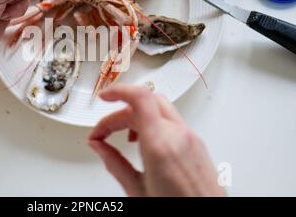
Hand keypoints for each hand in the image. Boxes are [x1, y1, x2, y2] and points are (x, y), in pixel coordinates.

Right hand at [89, 84, 224, 196]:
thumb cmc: (179, 209)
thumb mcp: (137, 191)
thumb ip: (114, 163)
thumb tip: (99, 146)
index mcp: (160, 144)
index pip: (139, 97)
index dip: (118, 90)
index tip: (104, 97)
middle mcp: (178, 134)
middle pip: (143, 103)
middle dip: (118, 114)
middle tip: (103, 134)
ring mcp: (190, 136)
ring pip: (157, 107)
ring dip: (136, 115)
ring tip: (124, 136)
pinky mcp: (196, 142)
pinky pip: (170, 119)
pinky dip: (151, 122)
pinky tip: (144, 140)